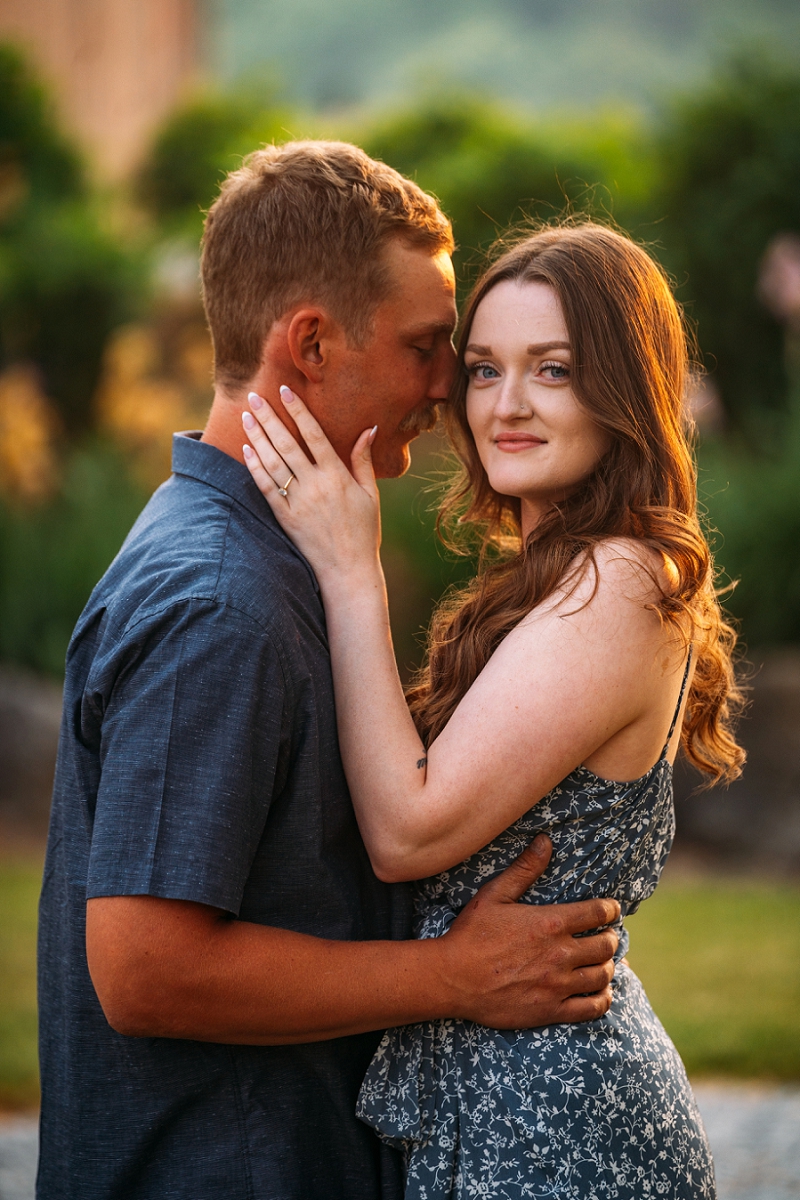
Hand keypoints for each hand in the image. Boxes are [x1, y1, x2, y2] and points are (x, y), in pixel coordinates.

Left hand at [242, 387, 381, 582]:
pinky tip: (246, 450)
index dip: (299, 411)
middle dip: (269, 417)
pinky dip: (255, 468)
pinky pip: (266, 488)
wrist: (347, 571)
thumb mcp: (370, 495)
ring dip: (257, 437)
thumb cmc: (364, 532)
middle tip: (254, 396)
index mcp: (337, 476)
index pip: (314, 435)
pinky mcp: (285, 518)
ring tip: (246, 416)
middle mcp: (315, 486)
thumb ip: (363, 461)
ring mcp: (297, 502)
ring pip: (272, 463)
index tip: (285, 392)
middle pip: (286, 444)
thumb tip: (369, 429)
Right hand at [437, 835, 619, 1028]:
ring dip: (608, 966)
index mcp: (550, 922)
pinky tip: (600, 992)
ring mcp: (557, 984)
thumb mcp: (494, 894)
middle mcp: (560, 953)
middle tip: (605, 936)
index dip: (611, 909)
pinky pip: (592, 1008)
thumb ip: (524, 869)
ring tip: (602, 962)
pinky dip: (603, 999)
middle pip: (606, 945)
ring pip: (603, 975)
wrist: (452, 978)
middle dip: (610, 938)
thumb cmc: (471, 933)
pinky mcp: (551, 1010)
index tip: (611, 910)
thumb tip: (545, 841)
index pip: (599, 913)